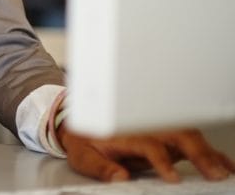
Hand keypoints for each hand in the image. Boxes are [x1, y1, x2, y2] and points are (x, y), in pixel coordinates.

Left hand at [59, 124, 234, 182]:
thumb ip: (99, 167)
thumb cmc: (85, 142)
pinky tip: (224, 164)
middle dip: (196, 152)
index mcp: (125, 132)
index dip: (161, 160)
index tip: (171, 177)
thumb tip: (119, 177)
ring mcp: (157, 131)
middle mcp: (145, 128)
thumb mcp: (83, 156)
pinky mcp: (166, 138)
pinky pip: (191, 142)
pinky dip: (210, 152)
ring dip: (207, 151)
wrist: (82, 125)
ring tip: (222, 171)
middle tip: (211, 173)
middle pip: (175, 134)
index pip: (148, 144)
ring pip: (188, 136)